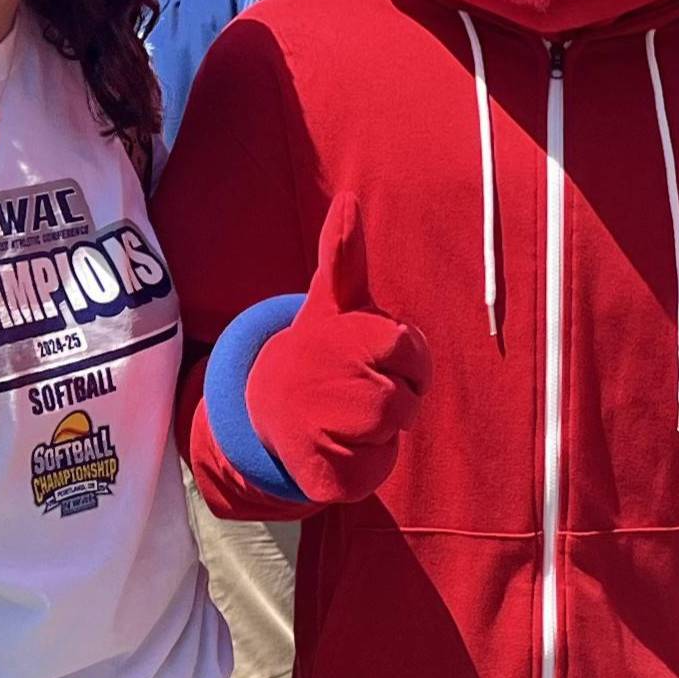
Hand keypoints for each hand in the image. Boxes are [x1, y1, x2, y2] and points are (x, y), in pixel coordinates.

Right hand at [248, 207, 429, 503]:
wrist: (270, 411)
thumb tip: (347, 199)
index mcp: (331, 337)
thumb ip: (343, 253)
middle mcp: (316, 382)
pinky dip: (369, 464)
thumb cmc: (320, 350)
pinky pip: (374, 473)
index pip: (408, 349)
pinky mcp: (320, 479)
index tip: (378, 353)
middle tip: (362, 387)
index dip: (406, 356)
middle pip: (404, 399)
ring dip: (383, 430)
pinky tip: (340, 447)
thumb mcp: (335, 302)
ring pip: (390, 434)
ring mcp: (314, 432)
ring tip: (349, 415)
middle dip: (397, 395)